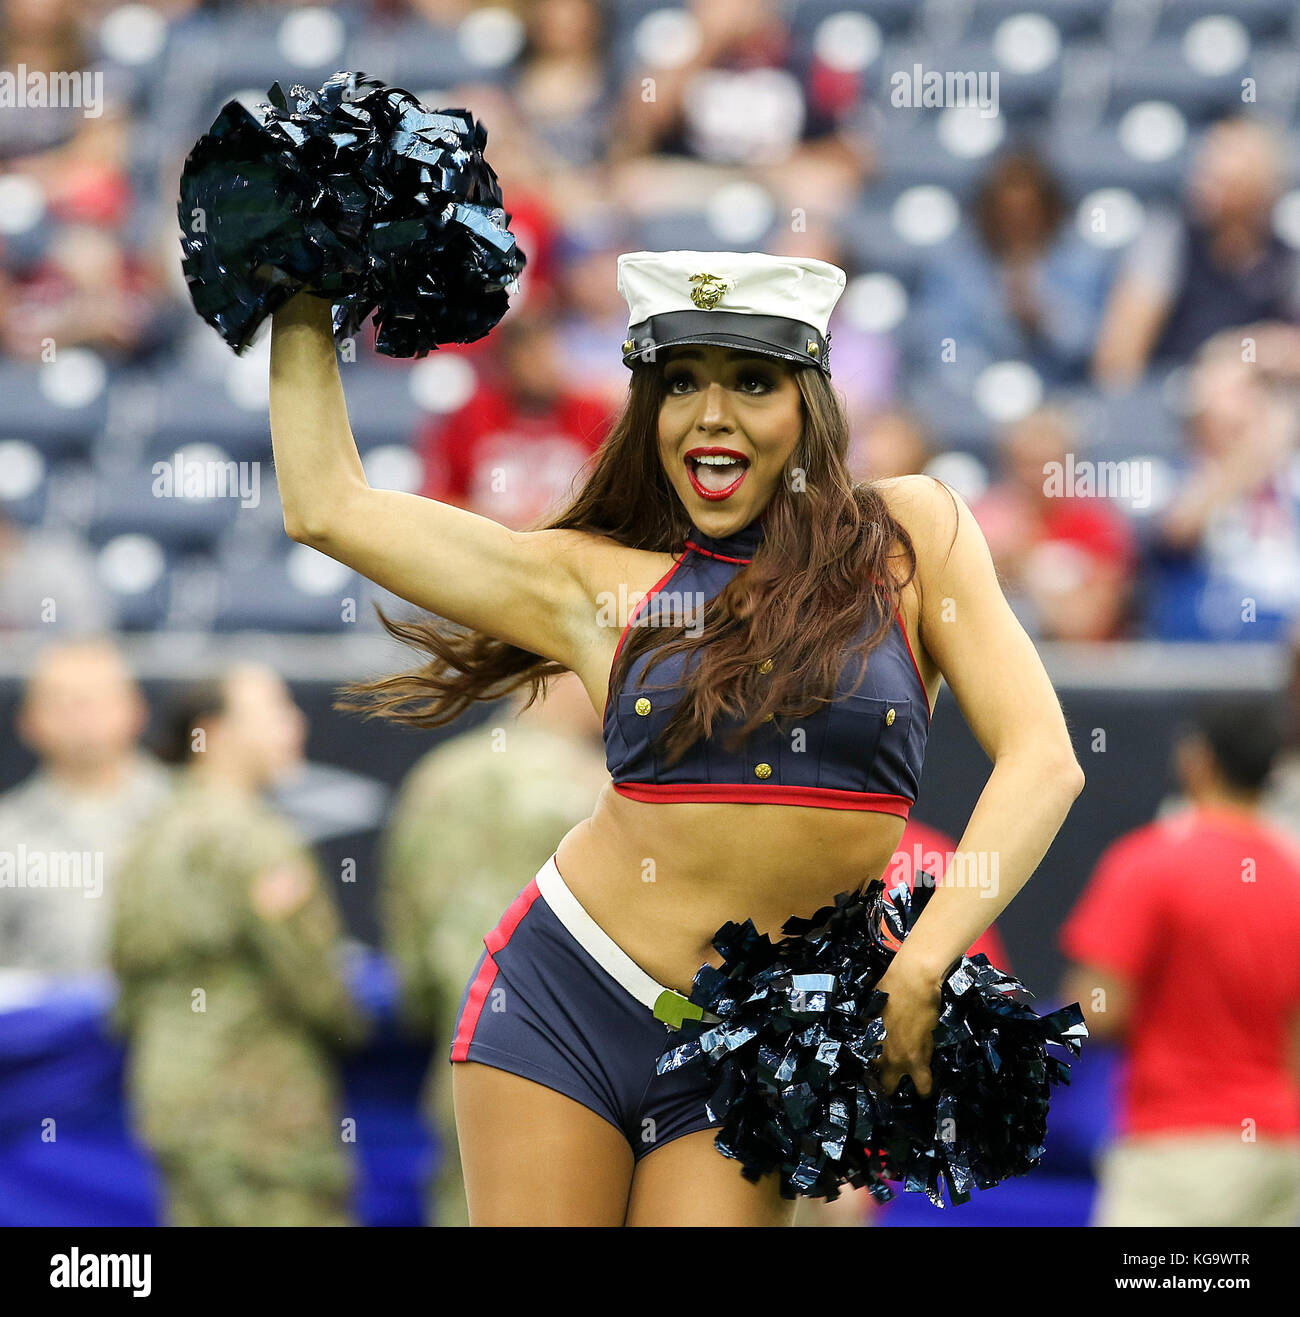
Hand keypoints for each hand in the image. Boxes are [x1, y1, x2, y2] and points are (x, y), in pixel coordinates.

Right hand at [873, 958, 943, 1097]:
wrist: (911, 980)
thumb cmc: (928, 1006)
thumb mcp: (930, 1035)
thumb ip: (921, 1053)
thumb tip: (917, 1060)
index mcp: (914, 1061)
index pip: (922, 1088)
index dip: (923, 1088)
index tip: (923, 1086)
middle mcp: (892, 1058)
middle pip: (886, 1087)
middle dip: (890, 1088)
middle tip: (892, 1083)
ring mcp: (876, 1043)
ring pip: (871, 1067)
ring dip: (877, 1066)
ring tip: (878, 1063)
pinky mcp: (865, 1027)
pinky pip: (864, 1039)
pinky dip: (868, 1037)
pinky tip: (873, 1033)